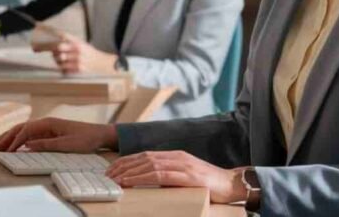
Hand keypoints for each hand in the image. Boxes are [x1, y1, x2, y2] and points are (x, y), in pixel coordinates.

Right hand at [0, 117, 117, 153]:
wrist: (100, 134)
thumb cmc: (86, 138)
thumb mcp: (67, 143)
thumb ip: (46, 144)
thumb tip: (26, 145)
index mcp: (50, 123)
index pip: (25, 131)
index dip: (13, 141)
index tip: (3, 152)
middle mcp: (46, 123)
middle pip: (20, 129)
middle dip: (4, 138)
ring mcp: (47, 127)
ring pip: (22, 132)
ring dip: (8, 139)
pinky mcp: (49, 133)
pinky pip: (28, 136)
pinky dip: (17, 141)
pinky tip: (10, 148)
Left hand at [51, 35, 117, 73]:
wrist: (100, 62)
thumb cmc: (89, 51)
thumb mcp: (81, 42)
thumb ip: (70, 39)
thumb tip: (59, 35)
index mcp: (78, 45)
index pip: (60, 46)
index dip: (55, 47)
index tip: (55, 48)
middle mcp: (78, 54)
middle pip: (59, 55)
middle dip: (55, 55)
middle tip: (55, 55)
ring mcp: (78, 62)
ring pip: (61, 64)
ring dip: (58, 63)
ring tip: (60, 61)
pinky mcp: (78, 70)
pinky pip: (65, 70)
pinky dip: (63, 69)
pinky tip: (65, 66)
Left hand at [105, 151, 246, 203]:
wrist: (230, 183)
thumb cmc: (208, 183)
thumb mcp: (185, 176)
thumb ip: (169, 176)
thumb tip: (148, 181)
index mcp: (176, 156)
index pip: (146, 155)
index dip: (128, 161)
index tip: (113, 169)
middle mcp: (177, 156)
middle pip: (145, 158)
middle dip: (124, 166)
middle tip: (109, 175)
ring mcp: (183, 165)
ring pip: (150, 165)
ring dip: (130, 172)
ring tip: (116, 179)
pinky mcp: (188, 176)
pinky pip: (161, 175)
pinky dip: (143, 178)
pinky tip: (132, 182)